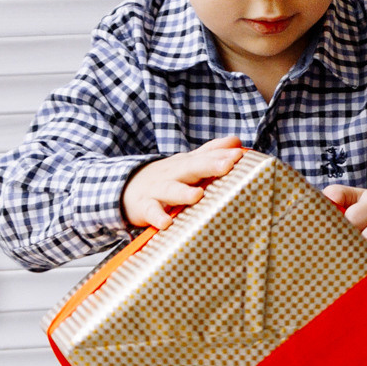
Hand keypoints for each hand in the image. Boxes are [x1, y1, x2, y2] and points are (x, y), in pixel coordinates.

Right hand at [121, 136, 243, 229]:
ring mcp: (158, 189)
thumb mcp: (187, 163)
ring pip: (171, 190)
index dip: (222, 155)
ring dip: (183, 192)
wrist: (126, 187)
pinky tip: (166, 223)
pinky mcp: (145, 206)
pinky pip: (151, 211)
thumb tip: (236, 142)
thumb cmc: (167, 176)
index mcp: (187, 164)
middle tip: (228, 165)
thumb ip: (211, 153)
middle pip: (192, 167)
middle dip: (210, 166)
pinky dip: (157, 217)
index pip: (206, 156)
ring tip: (197, 195)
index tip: (240, 155)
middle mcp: (173, 173)